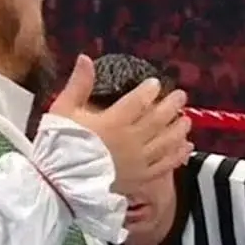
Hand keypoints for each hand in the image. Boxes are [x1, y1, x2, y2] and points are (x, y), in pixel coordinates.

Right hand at [50, 54, 193, 183]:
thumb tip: (85, 58)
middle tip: (180, 96)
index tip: (155, 84)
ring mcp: (138, 161)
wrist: (58, 186)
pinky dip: (178, 155)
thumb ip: (78, 85)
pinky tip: (186, 147)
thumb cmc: (59, 146)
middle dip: (171, 105)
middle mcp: (130, 140)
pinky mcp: (140, 178)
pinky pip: (165, 165)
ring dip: (178, 129)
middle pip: (158, 119)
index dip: (149, 90)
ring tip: (186, 119)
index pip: (138, 101)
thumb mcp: (62, 111)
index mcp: (113, 122)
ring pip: (166, 142)